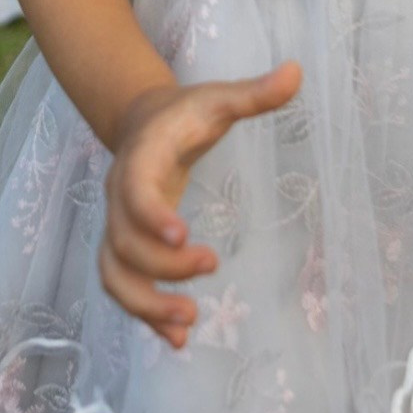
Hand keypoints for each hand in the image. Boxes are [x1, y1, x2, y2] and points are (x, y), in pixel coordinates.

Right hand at [100, 61, 302, 347]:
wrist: (142, 121)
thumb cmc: (186, 113)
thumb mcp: (218, 99)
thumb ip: (254, 93)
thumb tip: (298, 70)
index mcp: (141, 158)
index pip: (134, 190)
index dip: (152, 216)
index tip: (184, 236)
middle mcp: (120, 195)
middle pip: (123, 242)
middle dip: (161, 266)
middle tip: (210, 266)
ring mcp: (120, 225)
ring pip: (114, 274)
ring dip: (144, 305)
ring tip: (188, 325)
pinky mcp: (128, 247)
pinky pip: (123, 288)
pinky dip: (144, 317)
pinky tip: (178, 341)